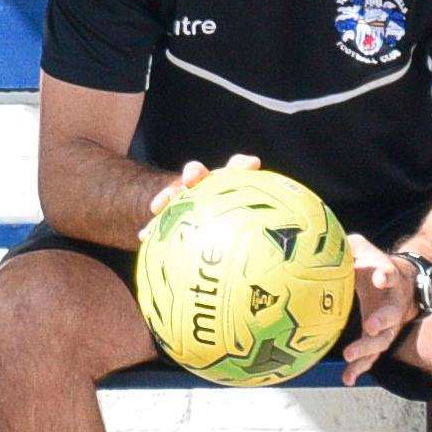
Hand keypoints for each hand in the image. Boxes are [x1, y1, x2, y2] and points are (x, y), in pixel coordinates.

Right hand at [138, 153, 260, 239]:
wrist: (197, 224)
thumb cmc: (231, 234)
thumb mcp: (245, 234)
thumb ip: (260, 243)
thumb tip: (287, 268)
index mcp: (230, 188)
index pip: (238, 169)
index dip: (243, 165)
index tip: (250, 164)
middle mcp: (207, 187)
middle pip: (202, 174)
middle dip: (196, 172)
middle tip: (191, 177)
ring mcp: (187, 196)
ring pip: (176, 191)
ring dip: (168, 194)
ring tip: (158, 205)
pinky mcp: (172, 209)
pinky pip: (162, 216)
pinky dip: (154, 225)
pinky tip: (144, 236)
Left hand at [340, 235, 417, 386]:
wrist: (402, 284)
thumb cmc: (374, 264)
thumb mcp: (363, 249)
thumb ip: (349, 245)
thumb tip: (322, 241)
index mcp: (388, 276)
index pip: (389, 273)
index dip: (385, 275)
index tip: (381, 277)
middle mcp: (393, 302)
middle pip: (392, 314)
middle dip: (382, 321)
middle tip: (370, 326)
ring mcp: (389, 324)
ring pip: (383, 340)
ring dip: (367, 349)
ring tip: (350, 357)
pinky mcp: (380, 339)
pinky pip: (372, 356)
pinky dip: (360, 367)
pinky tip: (346, 379)